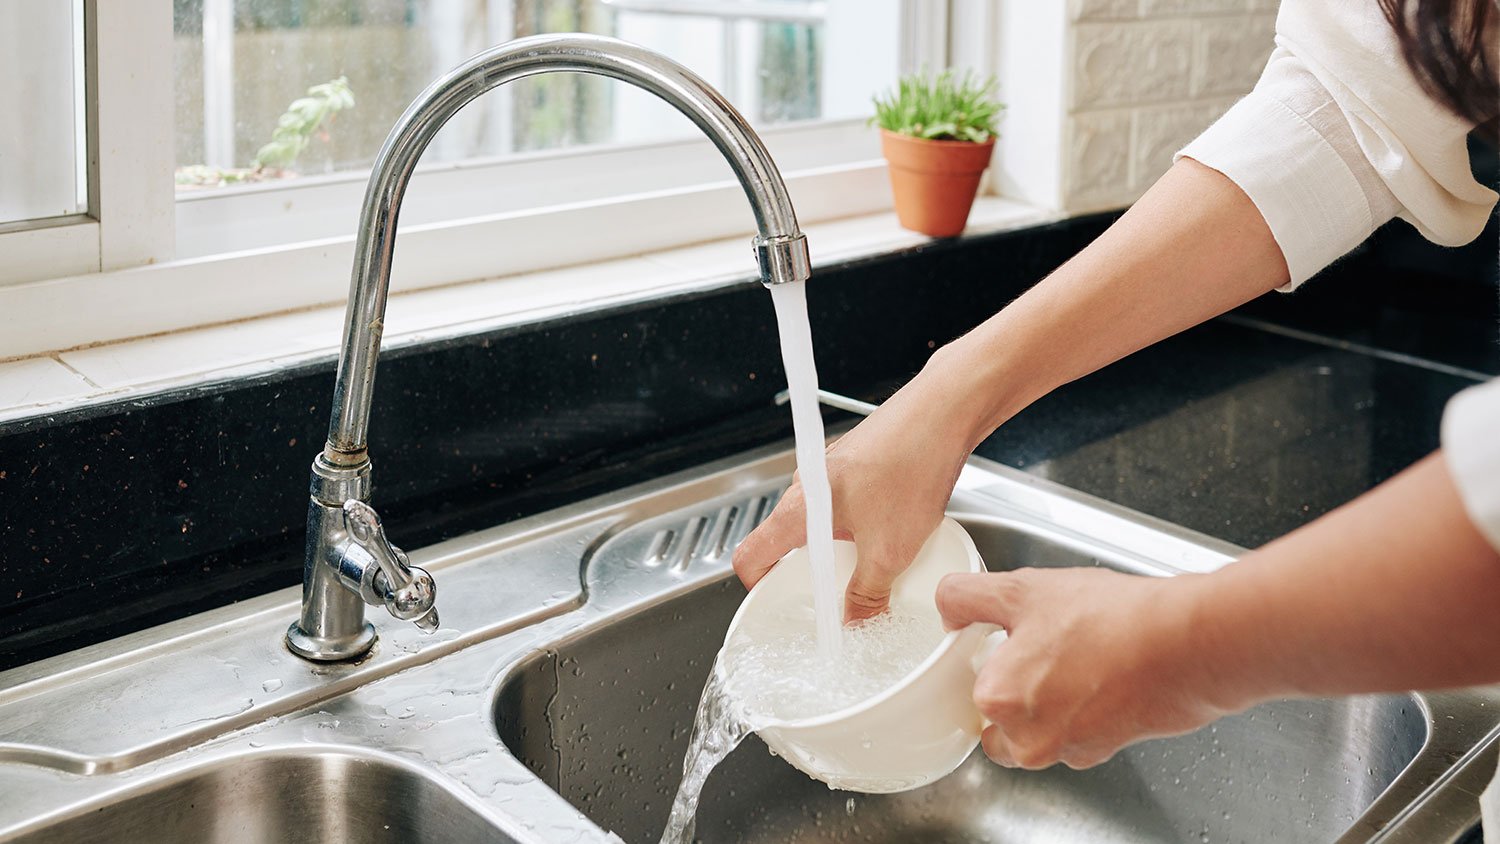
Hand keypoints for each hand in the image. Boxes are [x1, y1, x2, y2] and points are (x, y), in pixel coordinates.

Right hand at [732, 370, 974, 620]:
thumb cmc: (911, 462)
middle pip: (789, 542)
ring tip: (881, 554)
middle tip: (843, 590)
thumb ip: (867, 592)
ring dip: (845, 546)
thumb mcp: (890, 550)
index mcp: (799, 509)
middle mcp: (807, 486)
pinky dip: (864, 522)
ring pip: (822, 523)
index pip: (751, 554)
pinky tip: (898, 524)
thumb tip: (857, 616)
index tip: (780, 603)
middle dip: (815, 572)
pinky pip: (846, 504)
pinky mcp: (855, 463)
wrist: (944, 413)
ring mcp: (830, 471)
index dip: (759, 585)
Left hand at [936, 568, 1239, 769]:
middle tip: (1046, 645)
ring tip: (1081, 651)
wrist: (1187, 642)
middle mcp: (1030, 741)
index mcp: (998, 703)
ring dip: (1054, 695)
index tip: (1011, 640)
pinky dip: (1089, 703)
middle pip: (1004, 719)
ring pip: (1043, 725)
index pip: (972, 692)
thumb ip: (968, 598)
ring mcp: (1073, 750)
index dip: (991, 661)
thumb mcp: (1022, 589)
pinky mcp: (1110, 749)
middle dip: (1020, 686)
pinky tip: (1106, 666)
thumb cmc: (1110, 621)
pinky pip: (1082, 728)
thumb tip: (947, 607)